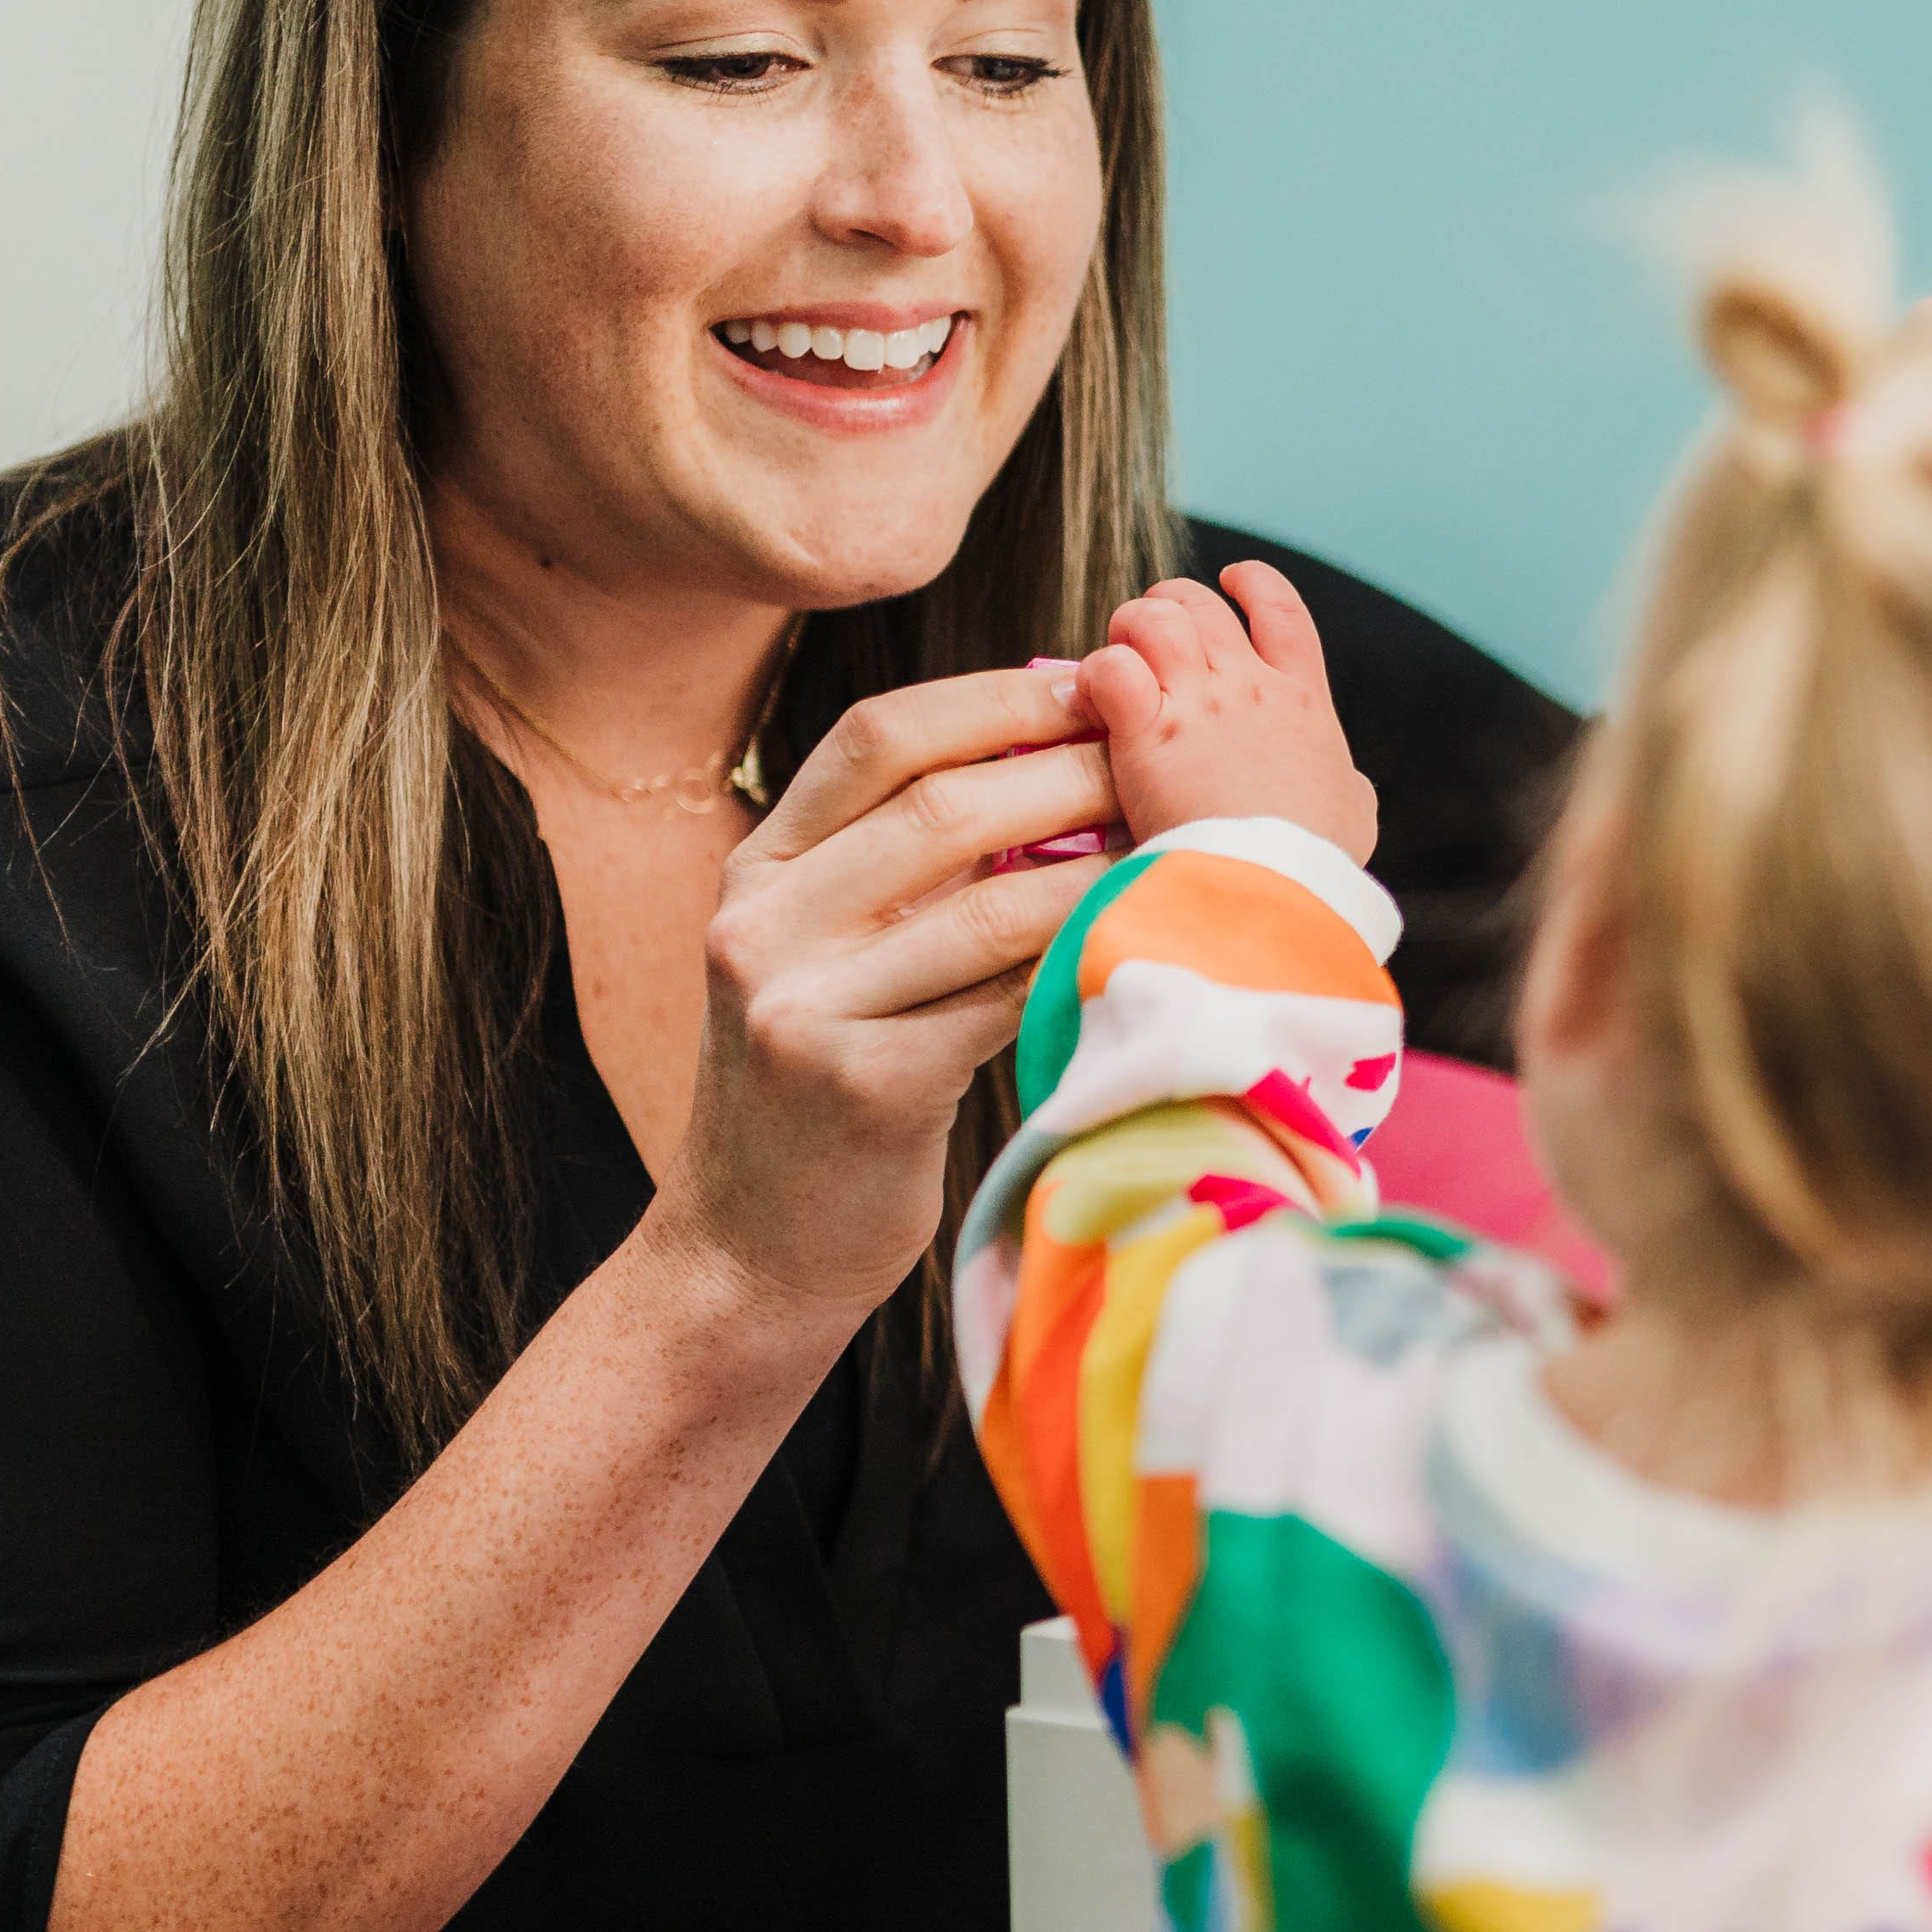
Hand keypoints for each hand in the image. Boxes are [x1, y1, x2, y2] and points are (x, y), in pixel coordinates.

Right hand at [649, 670, 1120, 1326]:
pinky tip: (1147, 945)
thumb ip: (903, 869)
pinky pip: (1001, 1002)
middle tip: (1165, 757)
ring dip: (1099, 867)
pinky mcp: (860, 1086)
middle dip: (1070, 770)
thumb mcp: (830, 958)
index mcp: (757, 869)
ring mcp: (801, 1005)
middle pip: (940, 806)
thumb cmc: (827, 1093)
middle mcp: (760, 924)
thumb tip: (1057, 754)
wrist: (752, 1252)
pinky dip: (1080, 965)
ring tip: (1179, 843)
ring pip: (985, 903)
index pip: (876, 737)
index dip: (995, 699)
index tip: (1094, 679)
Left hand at [1079, 563, 1378, 863]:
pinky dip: (1096, 676)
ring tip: (1118, 659)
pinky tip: (1094, 702)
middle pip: (1199, 603)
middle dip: (1168, 606)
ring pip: (1152, 619)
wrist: (1278, 884)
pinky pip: (1111, 667)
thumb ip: (1344, 787)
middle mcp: (1249, 687)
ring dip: (1127, 630)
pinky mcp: (1149, 732)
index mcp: (1302, 700)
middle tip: (1150, 636)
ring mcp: (1198, 704)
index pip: (1280, 609)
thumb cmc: (1316, 860)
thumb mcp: (1353, 813)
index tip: (1231, 578)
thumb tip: (1346, 790)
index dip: (1252, 582)